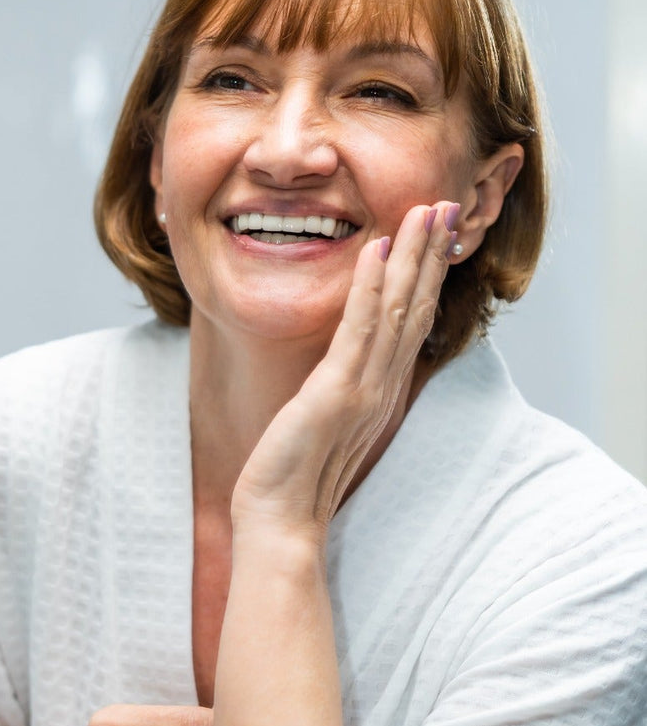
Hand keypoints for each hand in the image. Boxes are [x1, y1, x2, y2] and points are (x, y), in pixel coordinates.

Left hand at [231, 201, 458, 536]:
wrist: (281, 520)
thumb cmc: (294, 474)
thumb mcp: (326, 420)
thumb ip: (342, 388)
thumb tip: (344, 363)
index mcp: (381, 390)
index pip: (411, 320)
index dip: (426, 274)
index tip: (436, 232)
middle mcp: (382, 386)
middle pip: (415, 307)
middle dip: (430, 253)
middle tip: (445, 205)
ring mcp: (363, 389)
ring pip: (395, 310)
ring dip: (410, 257)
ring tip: (421, 212)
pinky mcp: (336, 393)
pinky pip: (357, 332)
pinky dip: (367, 290)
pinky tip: (374, 253)